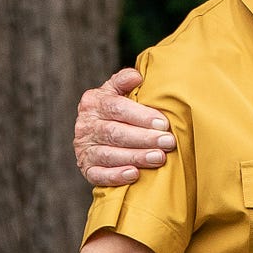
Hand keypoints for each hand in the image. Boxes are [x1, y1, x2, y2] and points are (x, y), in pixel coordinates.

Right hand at [74, 67, 174, 186]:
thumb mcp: (118, 91)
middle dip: (144, 138)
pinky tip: (134, 174)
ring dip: (136, 157)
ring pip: (109, 154)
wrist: (102, 133)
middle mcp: (85, 125)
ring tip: (159, 157)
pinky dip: (116, 176)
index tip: (163, 123)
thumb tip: (137, 77)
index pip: (116, 107)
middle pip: (115, 132)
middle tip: (168, 142)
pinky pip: (98, 175)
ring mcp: (84, 148)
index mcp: (93, 102)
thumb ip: (124, 81)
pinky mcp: (86, 168)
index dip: (140, 116)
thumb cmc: (119, 110)